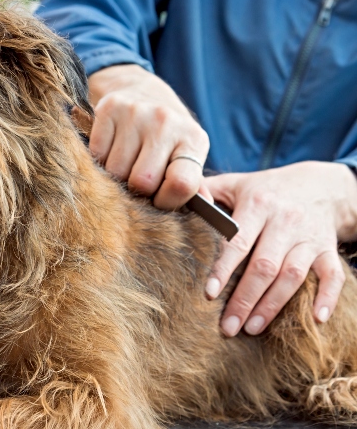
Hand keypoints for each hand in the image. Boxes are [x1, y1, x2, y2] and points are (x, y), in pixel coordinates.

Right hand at [88, 64, 211, 208]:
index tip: (159, 201)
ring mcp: (136, 113)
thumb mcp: (186, 155)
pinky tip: (111, 151)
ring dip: (115, 177)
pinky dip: (100, 160)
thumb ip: (193, 185)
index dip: (166, 202)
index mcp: (193, 139)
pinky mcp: (110, 108)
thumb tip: (205, 212)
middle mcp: (166, 122)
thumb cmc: (166, 135)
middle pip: (142, 182)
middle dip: (137, 191)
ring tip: (125, 164)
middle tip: (138, 182)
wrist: (141, 90)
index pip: (181, 184)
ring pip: (115, 171)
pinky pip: (97, 154)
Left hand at [204, 161, 356, 336]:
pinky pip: (333, 275)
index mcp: (257, 204)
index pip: (238, 240)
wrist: (320, 184)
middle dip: (245, 299)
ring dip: (273, 305)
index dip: (224, 268)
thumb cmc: (265, 189)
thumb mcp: (236, 183)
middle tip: (228, 327)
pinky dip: (327, 297)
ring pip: (293, 275)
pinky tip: (316, 319)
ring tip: (252, 328)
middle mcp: (285, 221)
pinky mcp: (328, 249)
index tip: (209, 294)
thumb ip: (206, 191)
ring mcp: (309, 237)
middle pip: (265, 266)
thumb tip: (178, 197)